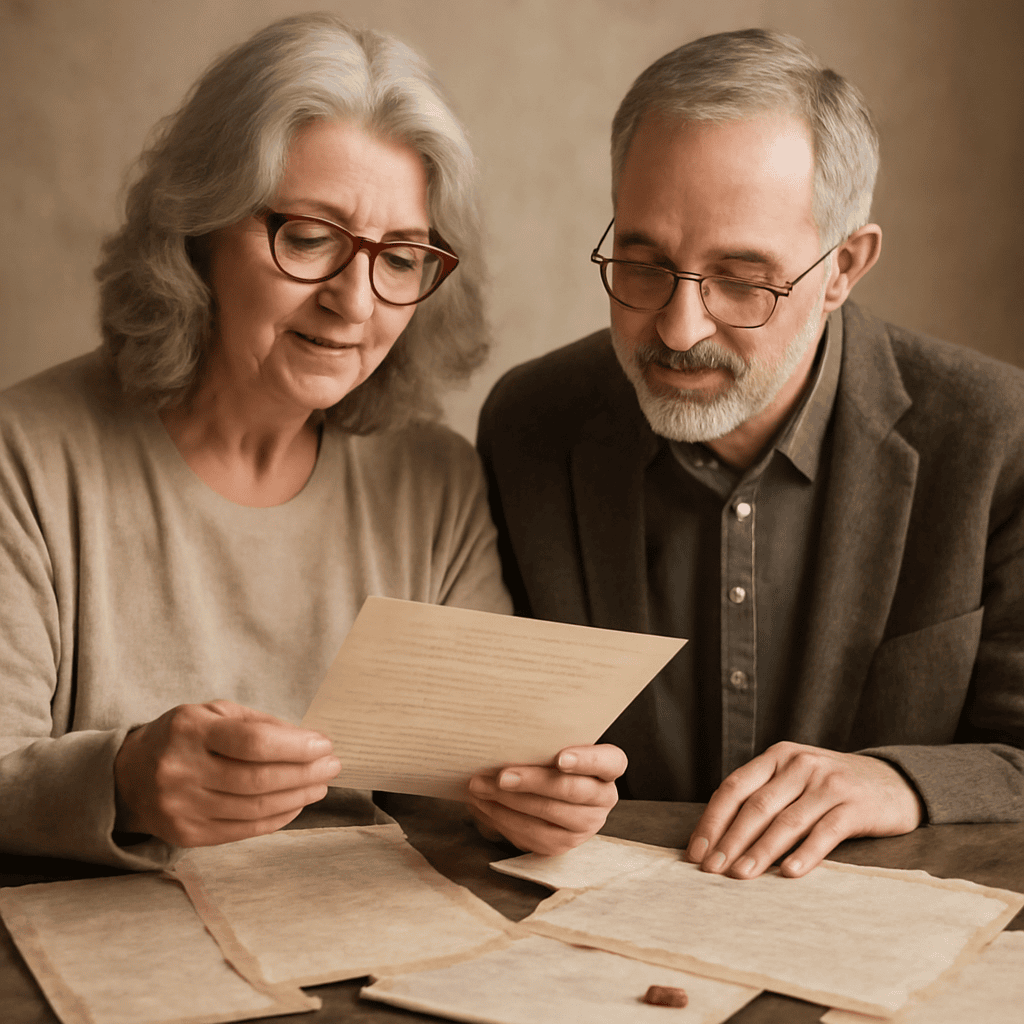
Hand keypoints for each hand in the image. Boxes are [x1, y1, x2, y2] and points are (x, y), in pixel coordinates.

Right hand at [114, 699, 340, 847]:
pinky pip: (245, 830)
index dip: (295, 746)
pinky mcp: (187, 835)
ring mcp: (182, 807)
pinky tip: (296, 804)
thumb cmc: (184, 737)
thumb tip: (309, 741)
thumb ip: (260, 724)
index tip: (324, 745)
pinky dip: (278, 817)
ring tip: (320, 784)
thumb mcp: (215, 714)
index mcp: (190, 730)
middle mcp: (181, 771)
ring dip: (298, 797)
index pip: (252, 742)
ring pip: (254, 808)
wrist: (129, 774)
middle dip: (305, 773)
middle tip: (332, 765)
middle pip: (258, 780)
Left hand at [467, 744, 626, 854]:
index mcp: (609, 767)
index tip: (560, 758)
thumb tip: (506, 737)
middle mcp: (603, 798)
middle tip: (500, 776)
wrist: (552, 792)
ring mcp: (586, 825)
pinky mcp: (563, 845)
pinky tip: (484, 805)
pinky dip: (504, 819)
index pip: (609, 762)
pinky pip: (533, 836)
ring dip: (508, 803)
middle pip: (571, 791)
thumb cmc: (550, 758)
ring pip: (548, 816)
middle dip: (531, 782)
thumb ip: (543, 741)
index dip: (585, 760)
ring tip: (480, 788)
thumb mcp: (555, 745)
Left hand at [686, 742, 923, 878]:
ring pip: (786, 822)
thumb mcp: (794, 779)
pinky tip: (788, 874)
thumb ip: (763, 797)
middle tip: (712, 870)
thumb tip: (717, 837)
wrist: (893, 781)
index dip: (712, 820)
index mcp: (777, 756)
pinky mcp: (855, 806)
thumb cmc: (830, 787)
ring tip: (740, 875)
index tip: (696, 851)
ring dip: (760, 852)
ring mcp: (828, 784)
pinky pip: (824, 832)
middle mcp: (799, 765)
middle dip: (729, 841)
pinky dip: (805, 854)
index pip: (734, 788)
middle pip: (756, 806)